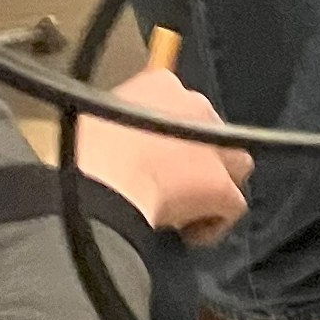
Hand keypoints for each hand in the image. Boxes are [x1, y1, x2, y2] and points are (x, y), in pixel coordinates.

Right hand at [74, 64, 251, 242]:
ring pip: (234, 165)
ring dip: (214, 187)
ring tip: (186, 210)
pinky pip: (234, 206)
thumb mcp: (99, 120)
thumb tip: (127, 143)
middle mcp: (196, 104)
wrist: (100, 183)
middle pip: (213, 135)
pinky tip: (188, 234)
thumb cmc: (85, 154)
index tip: (154, 160)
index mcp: (163, 84)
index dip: (173, 138)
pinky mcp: (223, 184)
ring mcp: (216, 144)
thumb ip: (126, 123)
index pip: (183, 109)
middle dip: (198, 161)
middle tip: (169, 186)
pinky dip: (214, 223)